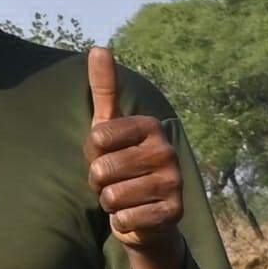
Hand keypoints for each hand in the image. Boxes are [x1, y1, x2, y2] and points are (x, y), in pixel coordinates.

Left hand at [86, 45, 190, 268]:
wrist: (148, 214)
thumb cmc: (122, 165)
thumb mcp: (109, 126)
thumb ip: (104, 88)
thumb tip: (99, 47)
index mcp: (150, 126)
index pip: (97, 138)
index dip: (93, 153)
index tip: (108, 155)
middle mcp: (167, 151)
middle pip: (102, 169)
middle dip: (100, 182)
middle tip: (116, 182)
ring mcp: (174, 181)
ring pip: (112, 196)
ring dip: (110, 203)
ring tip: (126, 198)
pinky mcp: (174, 211)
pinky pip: (126, 218)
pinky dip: (123, 221)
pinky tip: (135, 216)